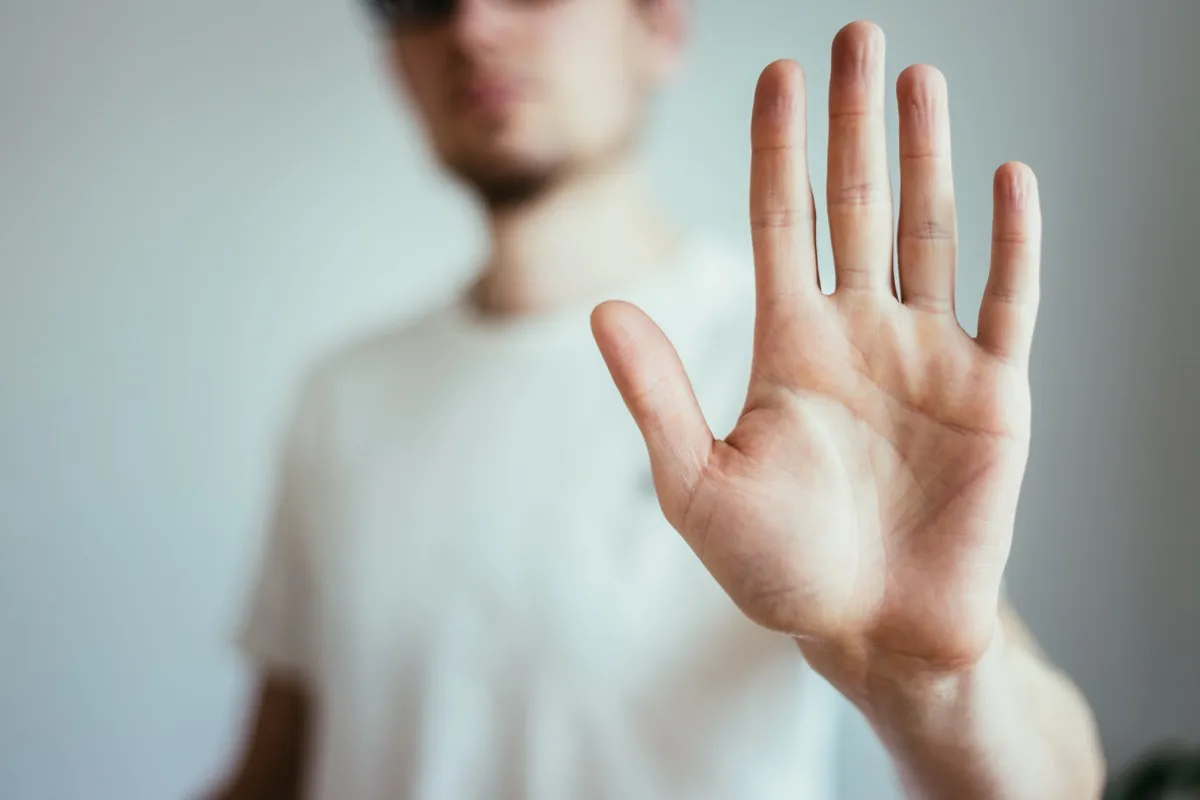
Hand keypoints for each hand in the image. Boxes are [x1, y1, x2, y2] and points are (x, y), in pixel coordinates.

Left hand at [591, 21, 1041, 692]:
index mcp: (789, 346)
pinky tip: (1007, 177)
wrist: (871, 632)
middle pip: (856, 204)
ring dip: (926, 155)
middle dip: (853, 123)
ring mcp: (930, 357)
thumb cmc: (779, 568)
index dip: (779, 148)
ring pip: (929, 232)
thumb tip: (603, 306)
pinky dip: (1013, 242)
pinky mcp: (993, 394)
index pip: (783, 222)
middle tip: (855, 36)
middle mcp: (859, 334)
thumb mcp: (698, 483)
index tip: (778, 74)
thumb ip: (657, 394)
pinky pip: (1009, 302)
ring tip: (919, 79)